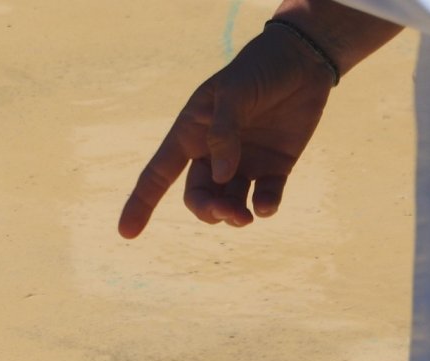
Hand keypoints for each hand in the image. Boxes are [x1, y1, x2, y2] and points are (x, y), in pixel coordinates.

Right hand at [118, 26, 334, 237]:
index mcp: (191, 135)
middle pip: (199, 196)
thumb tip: (222, 178)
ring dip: (232, 215)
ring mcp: (245, 164)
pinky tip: (265, 206)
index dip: (141, 204)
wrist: (303, 58)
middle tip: (224, 211)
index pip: (158, 175)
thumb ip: (224, 133)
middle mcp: (214, 155)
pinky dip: (265, 207)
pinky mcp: (276, 168)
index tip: (126, 233)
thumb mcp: (233, 93)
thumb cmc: (258, 69)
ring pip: (229, 203)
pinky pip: (265, 197)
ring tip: (244, 217)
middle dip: (206, 210)